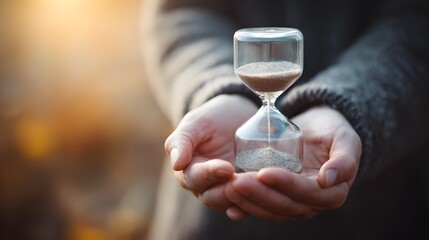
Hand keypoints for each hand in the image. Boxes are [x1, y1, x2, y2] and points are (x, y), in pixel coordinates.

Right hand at [164, 94, 257, 212]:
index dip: (210, 175)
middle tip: (243, 181)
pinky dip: (256, 203)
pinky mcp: (247, 192)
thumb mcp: (195, 123)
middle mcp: (206, 187)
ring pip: (232, 203)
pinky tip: (265, 200)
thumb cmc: (212, 119)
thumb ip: (181, 141)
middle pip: (212, 197)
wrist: (237, 117)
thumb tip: (176, 164)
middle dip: (227, 191)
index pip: (196, 178)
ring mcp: (227, 191)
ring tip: (259, 189)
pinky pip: (249, 202)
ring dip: (243, 199)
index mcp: (189, 171)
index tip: (226, 167)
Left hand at [223, 106, 361, 220]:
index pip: (308, 193)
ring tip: (229, 186)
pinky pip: (260, 206)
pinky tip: (227, 196)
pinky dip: (244, 204)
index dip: (287, 185)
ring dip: (248, 201)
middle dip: (260, 195)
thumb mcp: (345, 139)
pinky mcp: (276, 198)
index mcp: (332, 192)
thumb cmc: (333, 132)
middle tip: (237, 181)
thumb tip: (329, 179)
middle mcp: (311, 203)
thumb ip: (345, 158)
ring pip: (269, 210)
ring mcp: (292, 203)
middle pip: (285, 206)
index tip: (264, 172)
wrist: (318, 130)